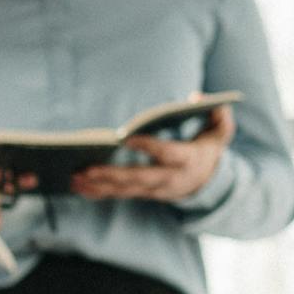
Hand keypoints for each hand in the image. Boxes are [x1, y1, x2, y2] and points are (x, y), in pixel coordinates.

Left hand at [72, 105, 232, 203]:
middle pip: (139, 179)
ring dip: (97, 186)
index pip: (166, 154)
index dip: (148, 146)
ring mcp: (153, 190)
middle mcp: (169, 179)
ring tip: (74, 177)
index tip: (124, 138)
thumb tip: (196, 97)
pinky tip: (76, 186)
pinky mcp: (141, 194)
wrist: (208, 181)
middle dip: (113, 175)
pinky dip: (95, 192)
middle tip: (87, 168)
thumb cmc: (207, 147)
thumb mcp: (219, 130)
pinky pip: (117, 195)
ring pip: (124, 190)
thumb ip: (216, 113)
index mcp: (187, 160)